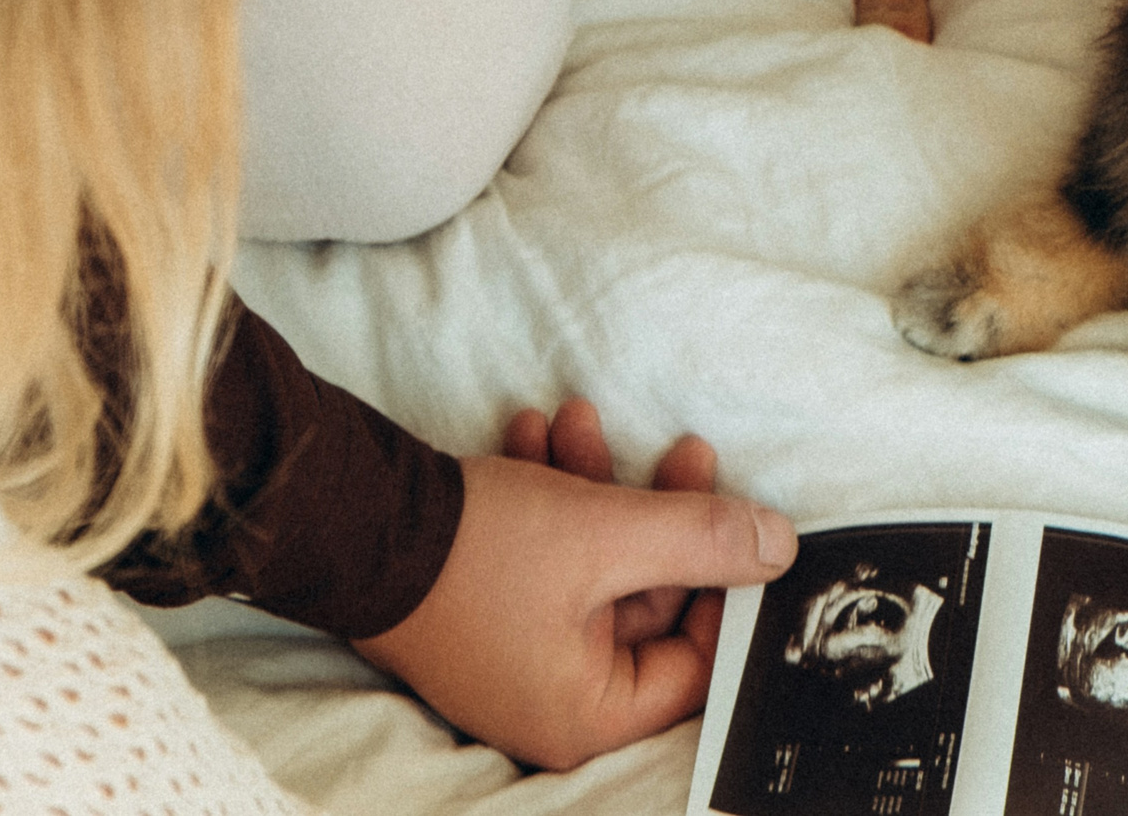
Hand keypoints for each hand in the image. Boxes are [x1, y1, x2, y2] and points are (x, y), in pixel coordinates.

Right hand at [353, 400, 796, 770]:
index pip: (693, 662)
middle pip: (642, 602)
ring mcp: (510, 652)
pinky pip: (540, 558)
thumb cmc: (474, 550)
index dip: (723, 586)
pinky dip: (546, 496)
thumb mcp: (606, 533)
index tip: (737, 523)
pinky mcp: (478, 607)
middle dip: (651, 510)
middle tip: (680, 447)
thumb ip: (702, 539)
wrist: (346, 518)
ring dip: (592, 486)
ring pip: (589, 565)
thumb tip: (780, 548)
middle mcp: (549, 695)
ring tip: (580, 418)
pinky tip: (533, 433)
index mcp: (587, 710)